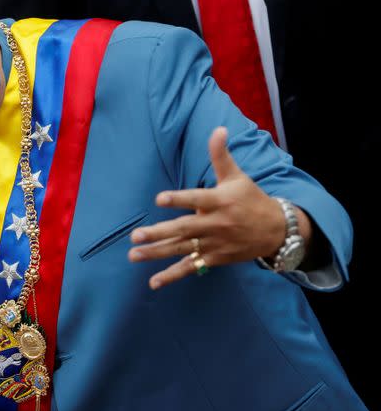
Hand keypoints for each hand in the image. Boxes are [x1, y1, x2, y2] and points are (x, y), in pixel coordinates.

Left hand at [128, 127, 294, 289]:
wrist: (277, 230)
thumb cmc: (251, 199)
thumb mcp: (237, 176)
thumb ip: (221, 155)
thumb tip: (218, 129)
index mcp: (220, 201)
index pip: (196, 199)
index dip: (178, 199)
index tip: (159, 199)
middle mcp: (215, 224)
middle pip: (183, 229)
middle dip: (158, 233)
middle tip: (135, 236)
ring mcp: (214, 244)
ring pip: (182, 249)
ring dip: (157, 253)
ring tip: (134, 255)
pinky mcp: (214, 259)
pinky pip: (191, 268)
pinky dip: (172, 276)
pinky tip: (153, 282)